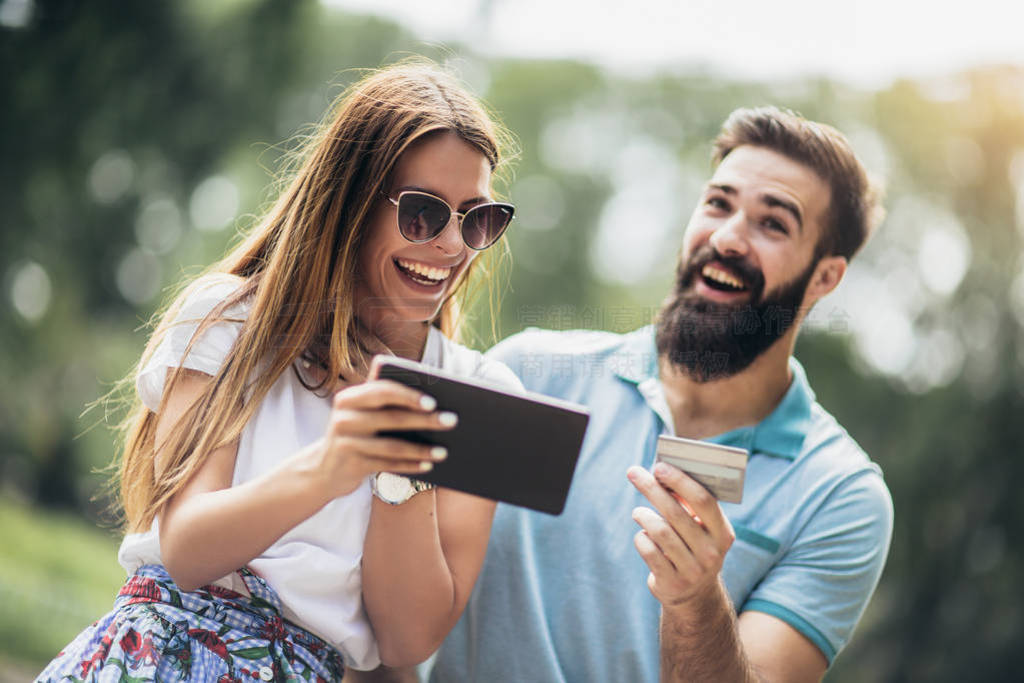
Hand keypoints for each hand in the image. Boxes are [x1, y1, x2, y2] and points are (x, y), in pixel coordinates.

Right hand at [311, 379, 455, 498]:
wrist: (322, 470)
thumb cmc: (355, 434)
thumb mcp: (361, 413)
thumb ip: (384, 399)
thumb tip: (430, 397)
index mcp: (349, 398)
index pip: (382, 390)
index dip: (409, 395)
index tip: (433, 401)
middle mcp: (344, 417)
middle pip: (392, 417)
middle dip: (425, 420)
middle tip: (452, 421)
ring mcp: (346, 442)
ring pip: (392, 445)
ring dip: (422, 449)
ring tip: (444, 451)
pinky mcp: (352, 465)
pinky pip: (387, 465)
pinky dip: (410, 465)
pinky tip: (428, 465)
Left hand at [627, 462, 734, 606]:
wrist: (694, 596)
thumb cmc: (694, 548)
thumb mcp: (701, 529)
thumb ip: (689, 504)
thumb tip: (663, 472)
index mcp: (723, 533)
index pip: (704, 500)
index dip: (680, 480)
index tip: (659, 466)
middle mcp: (711, 552)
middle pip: (675, 512)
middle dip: (652, 488)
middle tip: (634, 473)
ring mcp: (693, 570)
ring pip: (659, 530)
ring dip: (643, 515)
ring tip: (638, 512)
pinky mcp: (672, 582)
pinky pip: (648, 549)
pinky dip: (641, 537)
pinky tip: (643, 535)